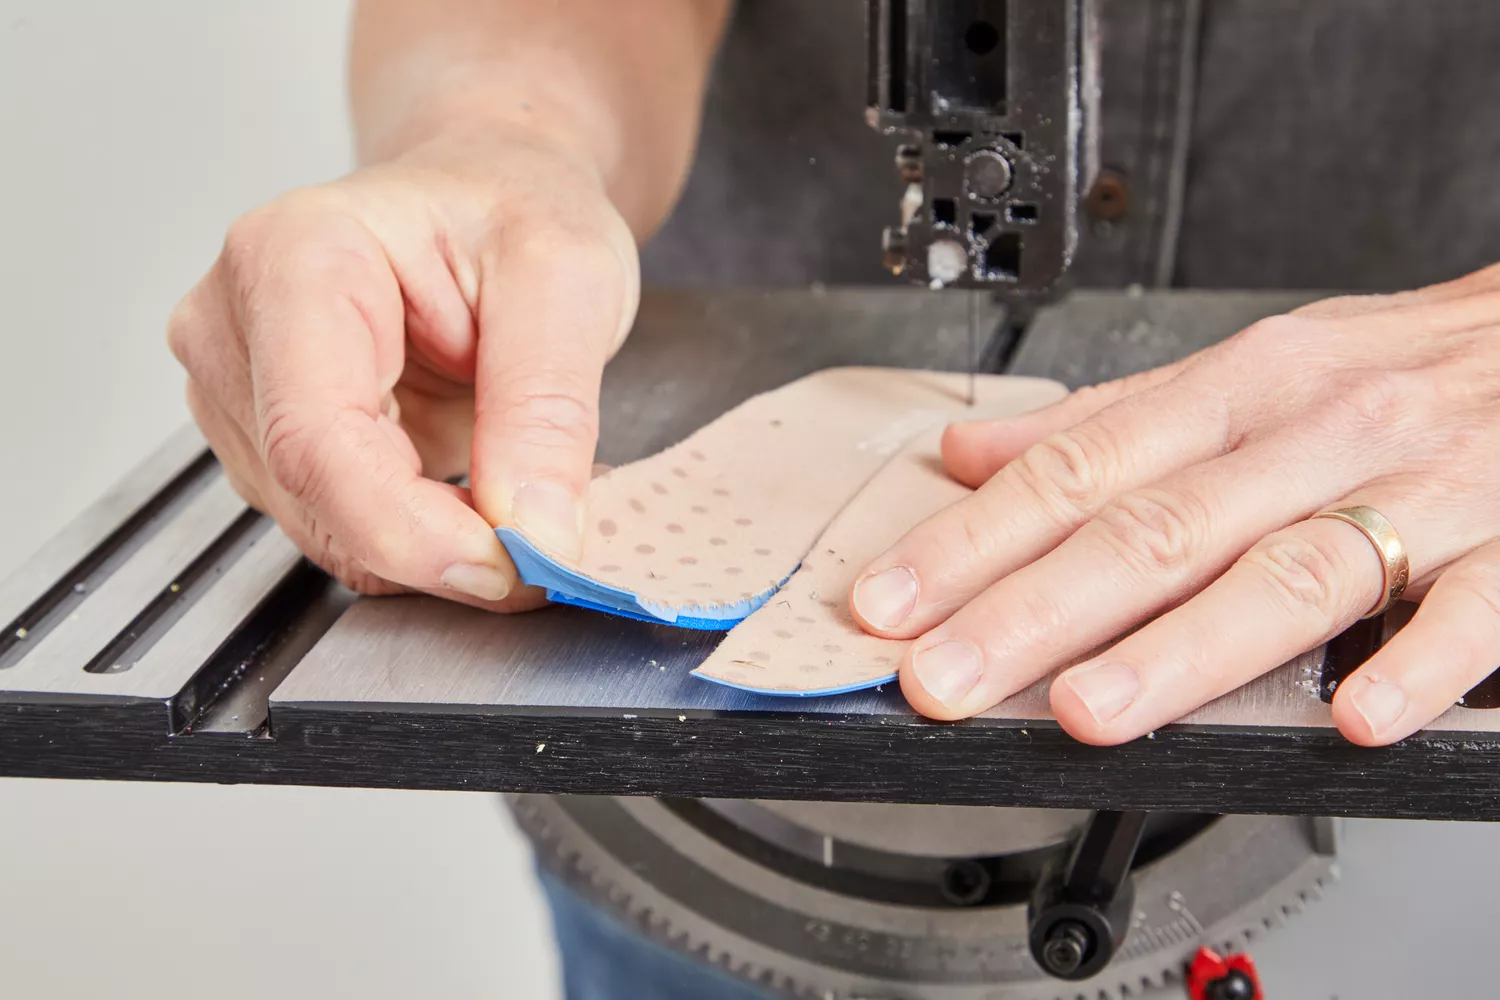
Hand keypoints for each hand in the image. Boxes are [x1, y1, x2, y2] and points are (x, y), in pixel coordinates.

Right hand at [168, 126, 638, 605]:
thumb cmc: (514, 206)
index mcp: (293, 258)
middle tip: (548, 544)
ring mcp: (238, 389)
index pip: (319, 440)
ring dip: (433, 544)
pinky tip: (469, 488)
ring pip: (327, 528)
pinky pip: (340, 526)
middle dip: (440, 546)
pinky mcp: (265, 438)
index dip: (412, 532)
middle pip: (317, 497)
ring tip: (514, 486)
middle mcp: (235, 325)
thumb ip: (548, 408)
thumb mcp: (569, 278)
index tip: (509, 568)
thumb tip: (534, 534)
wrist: (489, 192)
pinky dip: (418, 536)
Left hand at [850, 264, 1499, 746]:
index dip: (973, 540)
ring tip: (1090, 707)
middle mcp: (1312, 432)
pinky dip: (1416, 664)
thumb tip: (974, 454)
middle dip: (1034, 612)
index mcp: (1237, 388)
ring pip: (1286, 572)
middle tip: (945, 678)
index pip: (1076, 468)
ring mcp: (1417, 488)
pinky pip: (1471, 609)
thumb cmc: (1395, 365)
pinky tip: (1354, 718)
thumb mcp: (1246, 366)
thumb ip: (1108, 422)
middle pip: (1154, 529)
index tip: (892, 601)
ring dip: (1183, 647)